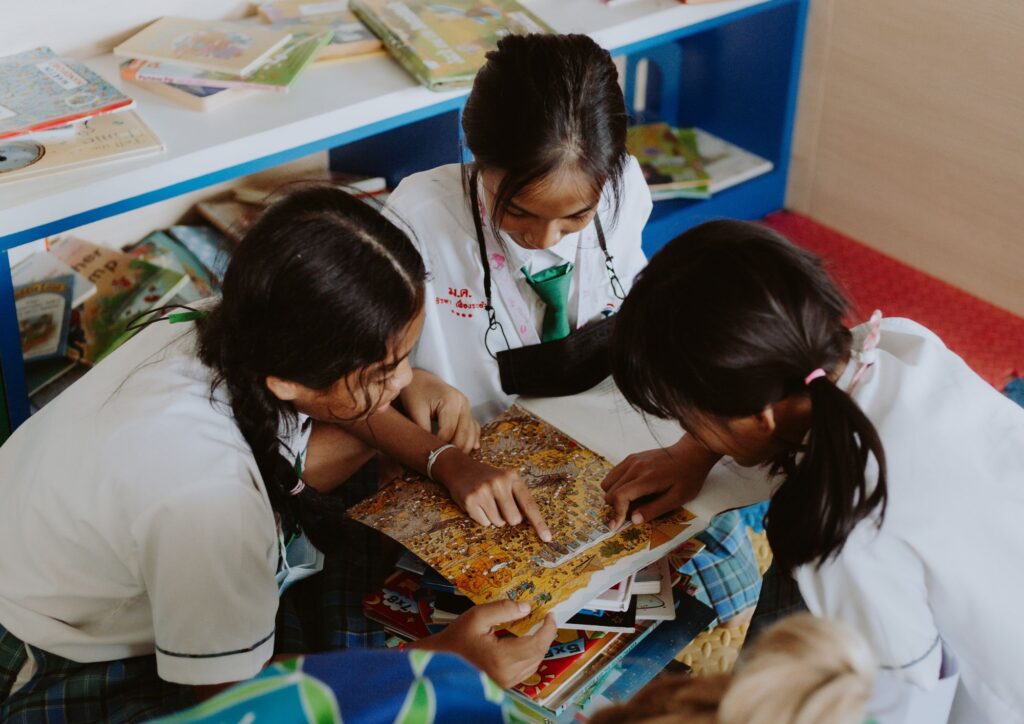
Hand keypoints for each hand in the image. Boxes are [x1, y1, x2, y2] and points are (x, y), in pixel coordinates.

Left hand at [400, 369, 479, 452]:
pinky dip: (472, 440)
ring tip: (452, 460)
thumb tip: (429, 451)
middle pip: (463, 435)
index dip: (440, 447)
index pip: (448, 432)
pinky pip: (474, 428)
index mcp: (451, 401)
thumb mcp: (415, 411)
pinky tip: (469, 451)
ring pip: (472, 434)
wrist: (420, 379)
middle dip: (453, 451)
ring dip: (464, 448)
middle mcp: (463, 403)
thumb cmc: (415, 393)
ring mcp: (467, 406)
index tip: (430, 458)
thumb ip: (422, 430)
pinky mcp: (467, 411)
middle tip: (442, 463)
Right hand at [417, 600, 557, 686]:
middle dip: (545, 636)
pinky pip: (524, 671)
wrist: (437, 662)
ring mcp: (505, 683)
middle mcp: (506, 674)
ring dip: (538, 646)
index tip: (550, 615)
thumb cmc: (454, 639)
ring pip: (533, 665)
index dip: (547, 629)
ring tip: (536, 628)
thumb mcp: (476, 616)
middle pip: (538, 655)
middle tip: (545, 619)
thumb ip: (503, 610)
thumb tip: (526, 608)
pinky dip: (529, 656)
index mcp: (501, 657)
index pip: (536, 644)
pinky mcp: (502, 685)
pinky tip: (524, 643)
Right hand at [433, 451, 552, 541]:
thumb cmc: (488, 479)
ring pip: (498, 522)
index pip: (529, 505)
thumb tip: (528, 523)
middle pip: (514, 519)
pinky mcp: (470, 500)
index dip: (539, 523)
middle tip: (499, 505)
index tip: (547, 538)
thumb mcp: (506, 480)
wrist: (460, 468)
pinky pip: (484, 523)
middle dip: (508, 518)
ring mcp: (484, 491)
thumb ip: (518, 498)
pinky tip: (477, 504)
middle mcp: (499, 483)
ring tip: (487, 503)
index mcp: (512, 478)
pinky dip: (481, 518)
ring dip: (494, 518)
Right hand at [601, 435, 720, 528]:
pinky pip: (613, 474)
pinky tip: (631, 490)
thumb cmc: (687, 478)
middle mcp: (635, 466)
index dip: (616, 513)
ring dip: (614, 496)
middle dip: (616, 506)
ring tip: (630, 502)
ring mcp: (632, 460)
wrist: (691, 454)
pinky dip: (616, 485)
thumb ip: (654, 509)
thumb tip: (633, 520)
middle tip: (629, 513)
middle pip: (610, 491)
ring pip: (607, 482)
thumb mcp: (677, 499)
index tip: (615, 526)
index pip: (620, 495)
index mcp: (647, 478)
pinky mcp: (631, 458)